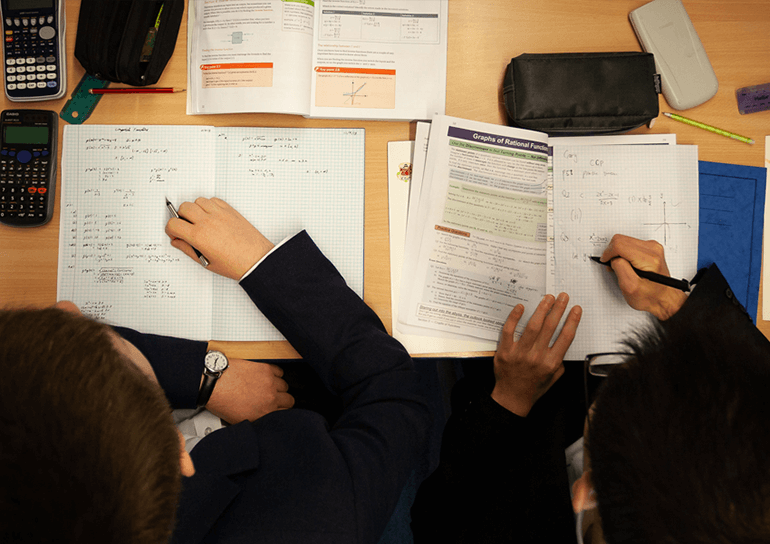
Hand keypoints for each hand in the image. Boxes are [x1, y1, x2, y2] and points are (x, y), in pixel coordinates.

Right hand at [165, 197, 274, 279]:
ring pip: (198, 201)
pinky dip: (209, 205)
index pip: (173, 224)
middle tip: (187, 227)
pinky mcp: (230, 211)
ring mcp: (220, 214)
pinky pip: (213, 200)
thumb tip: (177, 242)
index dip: (171, 229)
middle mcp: (208, 222)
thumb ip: (187, 249)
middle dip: (181, 217)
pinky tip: (211, 216)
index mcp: (199, 236)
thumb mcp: (205, 262)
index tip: (176, 234)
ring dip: (195, 209)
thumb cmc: (234, 264)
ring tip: (200, 221)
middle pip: (183, 208)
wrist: (256, 260)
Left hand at [205, 359, 294, 423]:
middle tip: (273, 398)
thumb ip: (257, 419)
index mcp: (264, 414)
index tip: (277, 408)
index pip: (284, 413)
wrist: (213, 383)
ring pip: (285, 385)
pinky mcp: (266, 369)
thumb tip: (263, 418)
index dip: (280, 411)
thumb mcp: (239, 420)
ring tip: (268, 387)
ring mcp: (270, 383)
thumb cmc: (221, 400)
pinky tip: (267, 377)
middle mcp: (270, 399)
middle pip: (289, 400)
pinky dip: (275, 374)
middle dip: (282, 400)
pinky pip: (280, 372)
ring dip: (278, 387)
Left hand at [491, 293, 581, 415]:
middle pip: (550, 327)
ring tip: (548, 298)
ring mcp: (520, 354)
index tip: (576, 309)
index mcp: (551, 363)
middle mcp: (537, 357)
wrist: (512, 397)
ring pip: (533, 326)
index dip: (572, 320)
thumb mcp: (554, 376)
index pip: (566, 337)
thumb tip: (562, 340)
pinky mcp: (505, 351)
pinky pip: (509, 330)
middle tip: (563, 296)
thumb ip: (559, 359)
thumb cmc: (534, 386)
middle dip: (558, 309)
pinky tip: (520, 307)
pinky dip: (514, 317)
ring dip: (542, 309)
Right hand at [600, 234, 686, 319]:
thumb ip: (620, 269)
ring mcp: (652, 247)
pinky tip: (625, 264)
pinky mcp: (650, 247)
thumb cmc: (650, 296)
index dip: (608, 253)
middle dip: (612, 253)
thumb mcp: (630, 288)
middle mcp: (653, 249)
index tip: (605, 262)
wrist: (664, 298)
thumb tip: (613, 258)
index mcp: (649, 259)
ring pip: (624, 240)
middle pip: (621, 240)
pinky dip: (623, 252)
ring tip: (619, 267)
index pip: (620, 245)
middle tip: (612, 266)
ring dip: (617, 253)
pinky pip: (629, 243)